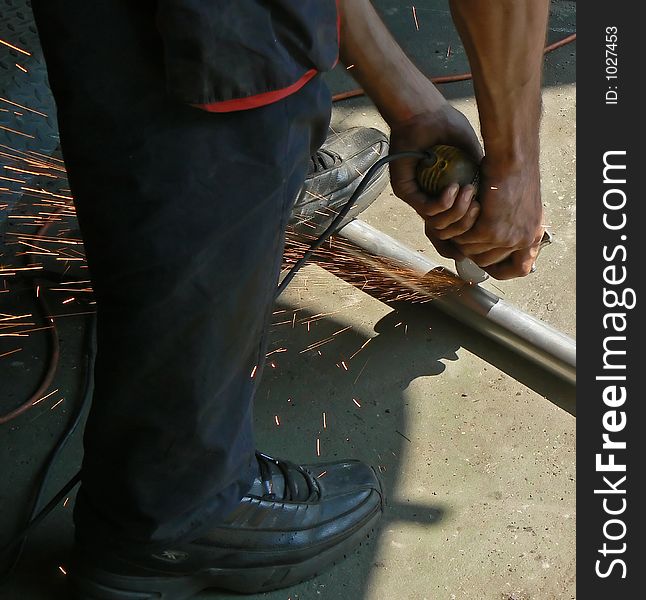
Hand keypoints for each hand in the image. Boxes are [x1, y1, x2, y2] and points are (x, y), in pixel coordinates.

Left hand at [389, 103, 483, 259]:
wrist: (426, 114)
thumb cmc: (449, 129)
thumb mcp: (474, 157)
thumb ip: (484, 178)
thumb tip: (505, 204)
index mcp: (446, 197)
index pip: (459, 227)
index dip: (474, 229)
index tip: (490, 216)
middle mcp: (430, 201)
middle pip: (450, 233)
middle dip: (468, 223)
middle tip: (477, 204)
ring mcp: (417, 198)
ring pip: (438, 225)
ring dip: (457, 213)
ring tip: (467, 192)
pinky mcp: (406, 192)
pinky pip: (427, 209)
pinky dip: (443, 203)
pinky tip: (453, 189)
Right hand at [451, 153, 543, 278]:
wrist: (513, 160)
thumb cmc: (517, 174)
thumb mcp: (523, 207)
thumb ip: (516, 226)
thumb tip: (502, 242)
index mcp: (532, 235)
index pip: (519, 268)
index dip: (501, 269)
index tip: (489, 264)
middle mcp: (522, 240)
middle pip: (489, 262)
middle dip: (473, 252)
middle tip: (465, 237)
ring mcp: (506, 238)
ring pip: (473, 253)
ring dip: (463, 239)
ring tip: (461, 222)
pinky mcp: (489, 231)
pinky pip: (465, 241)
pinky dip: (458, 230)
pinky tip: (458, 216)